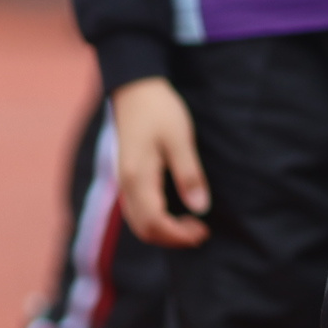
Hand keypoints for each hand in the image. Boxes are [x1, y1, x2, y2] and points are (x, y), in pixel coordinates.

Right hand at [113, 75, 211, 247]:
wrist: (134, 88)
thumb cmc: (159, 110)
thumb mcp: (180, 139)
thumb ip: (189, 174)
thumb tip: (200, 208)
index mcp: (138, 177)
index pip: (155, 223)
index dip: (179, 235)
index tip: (202, 232)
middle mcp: (126, 185)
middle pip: (144, 229)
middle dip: (172, 238)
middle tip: (200, 232)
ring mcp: (124, 182)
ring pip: (138, 223)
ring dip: (164, 231)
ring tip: (191, 225)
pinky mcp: (127, 176)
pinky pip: (137, 211)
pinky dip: (155, 220)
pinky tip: (175, 213)